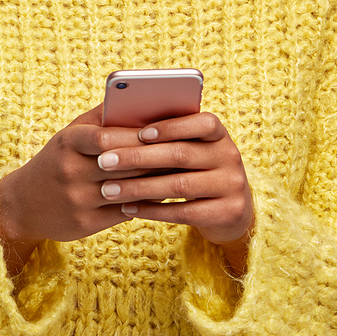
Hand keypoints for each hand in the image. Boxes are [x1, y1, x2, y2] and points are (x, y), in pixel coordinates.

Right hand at [0, 105, 253, 275]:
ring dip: (156, 181)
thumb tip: (137, 100)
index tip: (163, 132)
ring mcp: (77, 199)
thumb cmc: (56, 161)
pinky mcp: (84, 223)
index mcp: (67, 143)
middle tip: (186, 151)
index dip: (136, 135)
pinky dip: (147, 202)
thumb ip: (100, 118)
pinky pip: (125, 211)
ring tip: (182, 172)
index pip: (105, 137)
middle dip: (155, 157)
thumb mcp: (70, 135)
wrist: (22, 204)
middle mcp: (70, 171)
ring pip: (128, 188)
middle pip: (124, 164)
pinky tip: (165, 196)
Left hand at [96, 111, 254, 271]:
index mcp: (219, 134)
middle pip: (181, 154)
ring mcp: (232, 186)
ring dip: (138, 187)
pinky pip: (185, 212)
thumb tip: (119, 124)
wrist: (231, 210)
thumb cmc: (195, 171)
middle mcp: (230, 156)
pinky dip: (153, 211)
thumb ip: (166, 137)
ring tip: (108, 189)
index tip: (138, 133)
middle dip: (138, 158)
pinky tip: (128, 208)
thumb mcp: (190, 150)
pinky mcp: (228, 213)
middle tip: (104, 161)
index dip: (171, 127)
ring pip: (179, 185)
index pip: (202, 122)